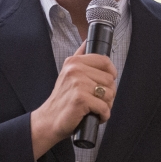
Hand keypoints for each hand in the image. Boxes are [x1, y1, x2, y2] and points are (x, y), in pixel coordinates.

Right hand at [30, 42, 116, 158]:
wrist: (49, 120)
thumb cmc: (62, 100)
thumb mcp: (67, 73)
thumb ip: (78, 57)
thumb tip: (86, 41)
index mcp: (74, 62)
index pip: (104, 60)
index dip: (111, 74)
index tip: (106, 83)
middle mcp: (75, 70)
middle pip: (110, 80)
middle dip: (109, 94)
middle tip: (98, 101)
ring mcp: (78, 84)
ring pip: (109, 94)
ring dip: (107, 105)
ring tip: (95, 108)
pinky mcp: (81, 98)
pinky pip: (104, 107)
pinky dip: (103, 115)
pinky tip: (96, 116)